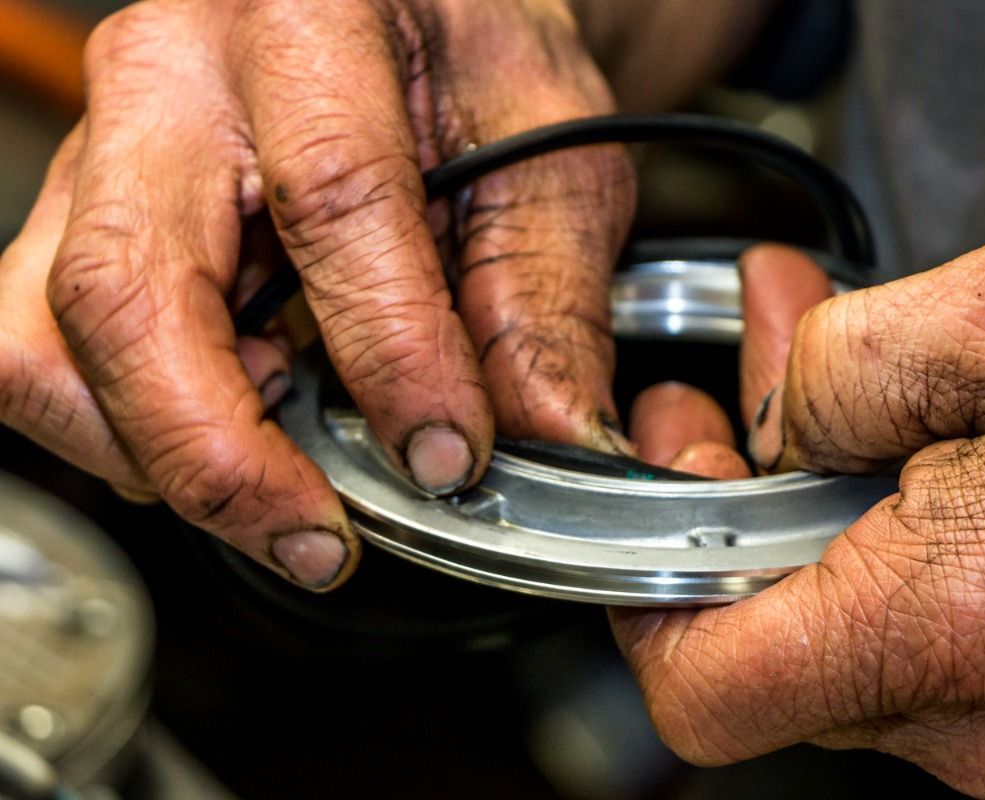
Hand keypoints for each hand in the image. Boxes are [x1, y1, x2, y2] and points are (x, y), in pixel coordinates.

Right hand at [0, 0, 634, 589]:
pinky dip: (128, 427)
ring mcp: (108, 149)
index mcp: (309, 25)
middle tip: (321, 539)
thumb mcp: (553, 156)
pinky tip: (234, 429)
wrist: (413, 13)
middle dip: (219, 455)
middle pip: (125, 291)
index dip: (391, 356)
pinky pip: (44, 351)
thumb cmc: (473, 59)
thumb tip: (548, 439)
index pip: (332, 204)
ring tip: (279, 484)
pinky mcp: (87, 216)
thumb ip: (547, 302)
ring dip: (154, 451)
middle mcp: (174, 78)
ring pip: (43, 340)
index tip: (447, 456)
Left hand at [612, 235, 984, 797]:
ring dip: (808, 508)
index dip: (649, 591)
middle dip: (735, 503)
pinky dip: (879, 537)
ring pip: (836, 623)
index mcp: (955, 620)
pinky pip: (908, 626)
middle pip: (765, 637)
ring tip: (829, 394)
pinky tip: (904, 447)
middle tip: (740, 393)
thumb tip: (778, 414)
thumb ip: (851, 360)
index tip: (671, 478)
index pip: (708, 689)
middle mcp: (979, 709)